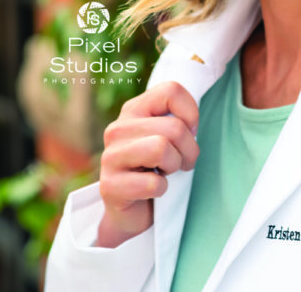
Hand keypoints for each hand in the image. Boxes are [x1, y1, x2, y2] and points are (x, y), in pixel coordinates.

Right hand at [96, 81, 198, 247]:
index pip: (171, 90)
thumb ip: (179, 119)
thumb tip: (191, 125)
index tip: (189, 133)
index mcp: (134, 109)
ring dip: (174, 166)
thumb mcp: (170, 135)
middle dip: (189, 150)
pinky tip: (151, 190)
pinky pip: (153, 183)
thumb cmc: (158, 167)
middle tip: (182, 162)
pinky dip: (162, 189)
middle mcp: (118, 128)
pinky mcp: (109, 186)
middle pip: (174, 127)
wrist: (134, 210)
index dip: (191, 114)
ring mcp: (110, 157)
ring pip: (161, 148)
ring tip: (165, 172)